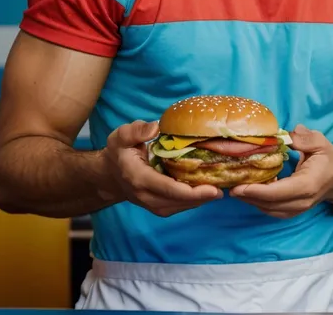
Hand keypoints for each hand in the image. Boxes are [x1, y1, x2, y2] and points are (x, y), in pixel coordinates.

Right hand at [103, 120, 222, 216]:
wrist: (109, 175)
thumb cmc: (118, 152)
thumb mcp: (122, 135)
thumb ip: (137, 130)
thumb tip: (156, 127)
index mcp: (138, 177)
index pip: (168, 188)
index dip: (191, 191)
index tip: (212, 187)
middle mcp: (145, 195)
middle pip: (177, 201)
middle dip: (201, 197)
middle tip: (223, 189)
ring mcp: (150, 203)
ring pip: (179, 206)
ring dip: (199, 200)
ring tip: (219, 190)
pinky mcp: (156, 205)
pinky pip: (177, 206)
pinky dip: (192, 201)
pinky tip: (206, 192)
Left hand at [230, 124, 332, 218]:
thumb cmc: (327, 159)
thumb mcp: (320, 143)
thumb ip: (305, 138)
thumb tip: (288, 134)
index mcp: (308, 185)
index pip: (279, 192)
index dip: (257, 191)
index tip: (239, 186)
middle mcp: (302, 201)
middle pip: (270, 204)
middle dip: (248, 197)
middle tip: (229, 185)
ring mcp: (297, 209)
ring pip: (269, 210)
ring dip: (251, 201)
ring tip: (234, 187)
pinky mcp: (292, 210)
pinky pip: (272, 210)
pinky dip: (258, 202)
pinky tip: (248, 190)